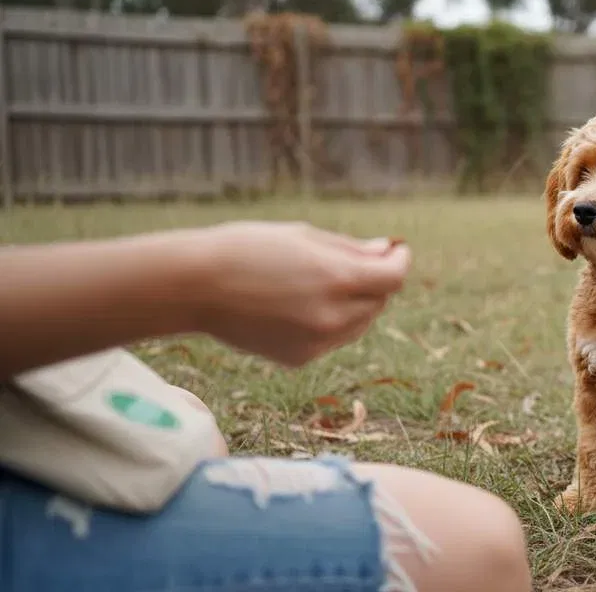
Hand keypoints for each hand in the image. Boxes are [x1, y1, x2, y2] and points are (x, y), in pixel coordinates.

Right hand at [191, 221, 411, 367]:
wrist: (195, 287)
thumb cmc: (249, 249)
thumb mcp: (305, 237)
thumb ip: (353, 249)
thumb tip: (388, 252)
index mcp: (338, 278)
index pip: (394, 277)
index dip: (399, 261)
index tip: (395, 250)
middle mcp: (333, 315)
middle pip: (379, 301)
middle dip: (374, 281)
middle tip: (349, 263)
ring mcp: (317, 342)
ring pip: (360, 323)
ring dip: (356, 304)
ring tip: (318, 282)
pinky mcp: (301, 358)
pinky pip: (333, 339)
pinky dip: (330, 323)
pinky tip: (298, 305)